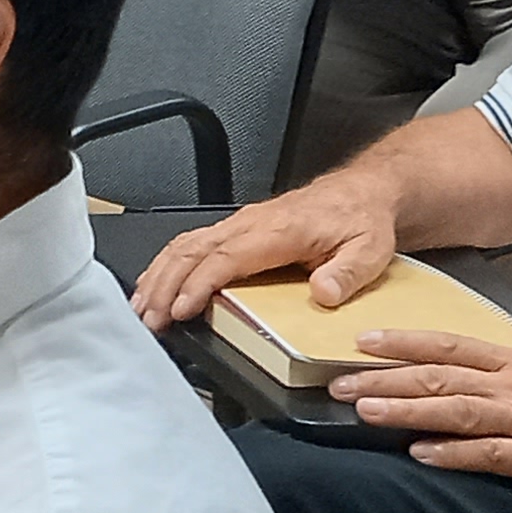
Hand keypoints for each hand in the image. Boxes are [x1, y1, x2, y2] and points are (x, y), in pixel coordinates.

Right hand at [130, 181, 400, 331]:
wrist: (363, 194)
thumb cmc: (362, 222)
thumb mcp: (370, 250)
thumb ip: (347, 273)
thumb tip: (322, 292)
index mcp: (279, 229)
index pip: (227, 256)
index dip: (199, 284)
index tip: (180, 309)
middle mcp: (251, 223)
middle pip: (193, 249)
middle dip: (165, 284)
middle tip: (148, 318)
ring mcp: (240, 224)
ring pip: (186, 245)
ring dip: (159, 276)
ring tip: (142, 308)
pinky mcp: (236, 230)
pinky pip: (193, 244)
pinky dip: (167, 265)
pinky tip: (155, 285)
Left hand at [331, 313, 511, 498]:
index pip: (454, 344)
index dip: (405, 341)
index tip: (363, 339)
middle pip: (442, 374)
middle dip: (386, 378)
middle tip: (337, 383)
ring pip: (458, 410)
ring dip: (407, 410)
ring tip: (363, 412)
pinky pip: (493, 455)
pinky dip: (455, 454)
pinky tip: (421, 454)